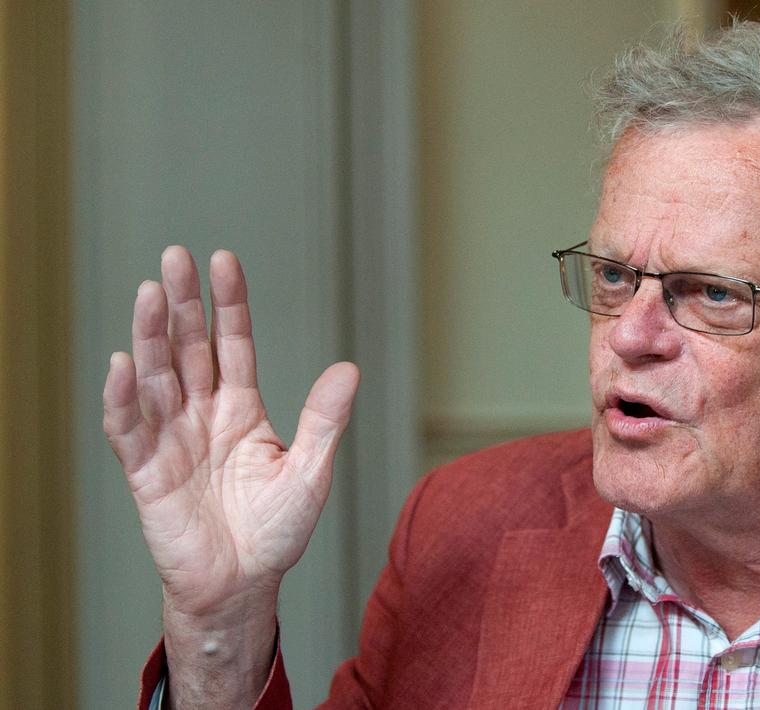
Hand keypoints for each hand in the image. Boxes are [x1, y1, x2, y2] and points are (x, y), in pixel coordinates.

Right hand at [103, 247, 357, 706]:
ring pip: (156, 378)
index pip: (232, 344)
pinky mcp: (146, 472)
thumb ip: (324, 421)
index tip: (223, 260)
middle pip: (188, 349)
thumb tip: (349, 370)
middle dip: (183, 303)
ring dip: (151, 337)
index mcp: (242, 410)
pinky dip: (123, 399)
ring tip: (151, 293)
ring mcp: (171, 440)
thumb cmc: (276, 532)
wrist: (243, 586)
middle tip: (174, 257)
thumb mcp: (310, 472)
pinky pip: (129, 430)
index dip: (228, 304)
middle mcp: (202, 416)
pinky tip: (122, 363)